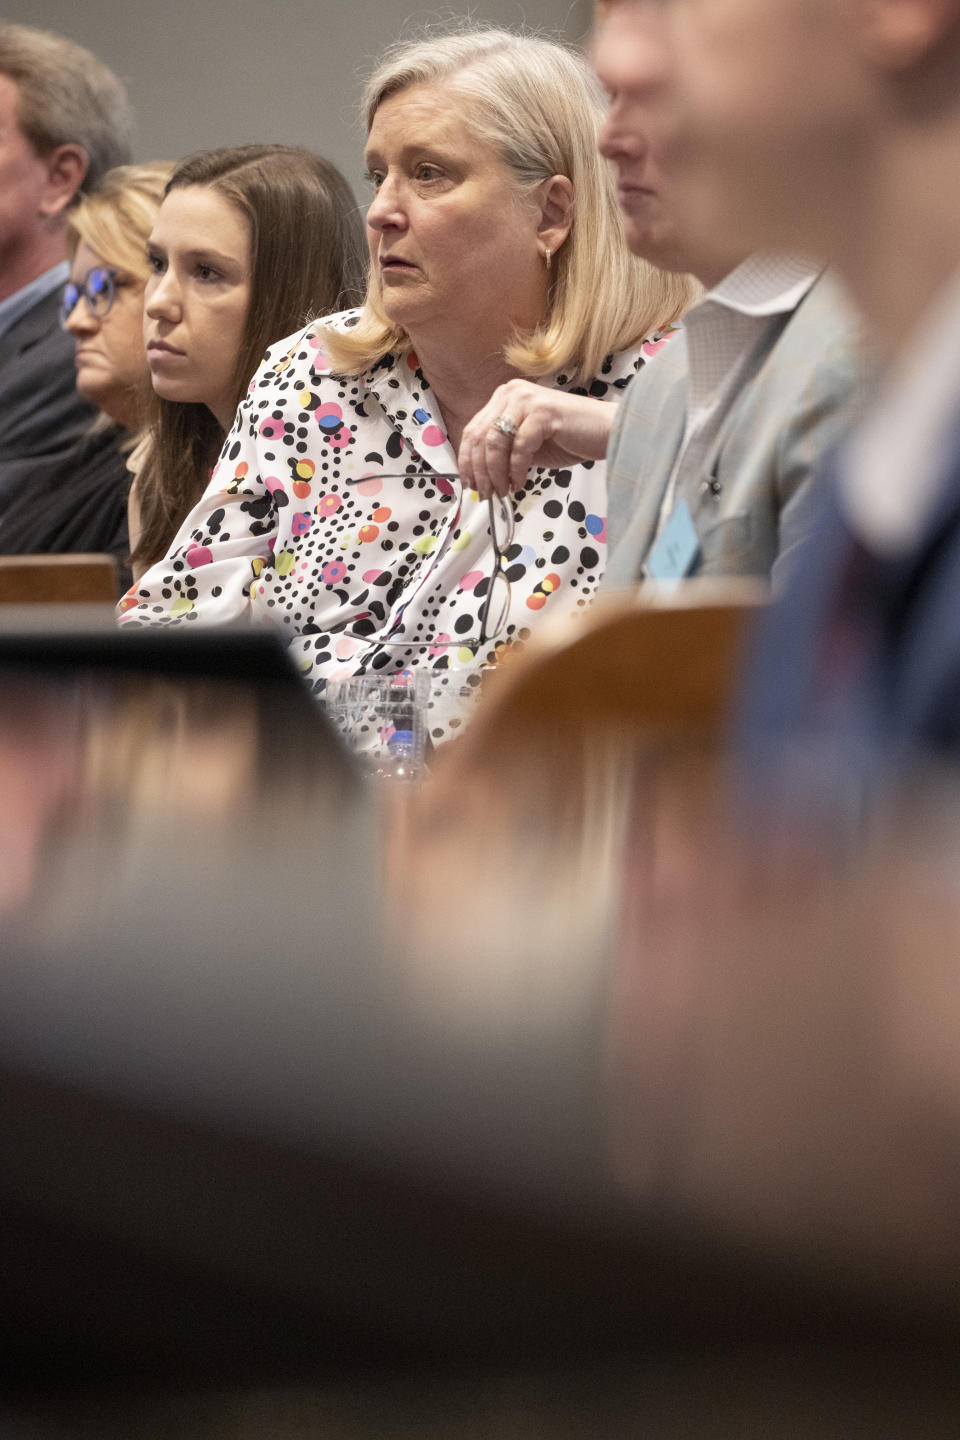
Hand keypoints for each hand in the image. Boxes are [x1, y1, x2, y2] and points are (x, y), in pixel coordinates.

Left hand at [458, 381, 615, 498]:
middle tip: (485, 494)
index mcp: (505, 396)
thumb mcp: (526, 443)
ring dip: (496, 474)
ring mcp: (528, 400)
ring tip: (503, 492)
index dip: (467, 460)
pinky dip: (516, 470)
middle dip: (479, 471)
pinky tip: (520, 483)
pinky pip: (519, 448)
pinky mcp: (544, 413)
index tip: (470, 483)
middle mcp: (512, 392)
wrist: (607, 432)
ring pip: (495, 443)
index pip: (473, 430)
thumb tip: (478, 475)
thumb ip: (503, 450)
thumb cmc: (569, 439)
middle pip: (480, 437)